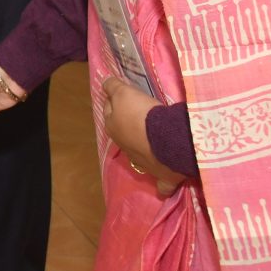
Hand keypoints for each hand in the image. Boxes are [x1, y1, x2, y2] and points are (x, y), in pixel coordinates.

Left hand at [98, 75, 183, 195]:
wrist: (166, 139)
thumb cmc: (142, 115)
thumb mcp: (124, 94)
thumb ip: (112, 87)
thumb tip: (104, 83)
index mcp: (113, 128)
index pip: (110, 112)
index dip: (116, 102)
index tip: (123, 97)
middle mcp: (125, 148)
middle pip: (125, 134)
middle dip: (129, 128)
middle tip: (140, 118)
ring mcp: (144, 164)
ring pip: (141, 158)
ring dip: (145, 152)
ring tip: (153, 146)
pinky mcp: (163, 177)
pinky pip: (162, 185)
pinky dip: (163, 187)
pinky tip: (165, 187)